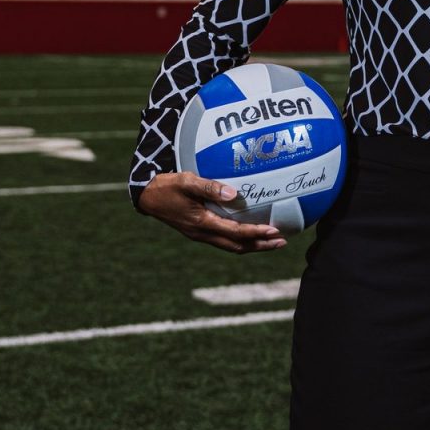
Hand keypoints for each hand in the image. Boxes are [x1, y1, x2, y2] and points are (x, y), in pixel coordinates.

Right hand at [138, 172, 287, 253]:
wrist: (148, 197)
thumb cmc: (167, 186)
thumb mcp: (186, 182)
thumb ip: (209, 186)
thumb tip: (234, 194)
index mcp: (202, 224)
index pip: (235, 233)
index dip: (256, 233)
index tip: (275, 230)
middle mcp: (203, 234)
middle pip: (238, 247)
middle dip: (261, 246)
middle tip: (282, 241)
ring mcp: (201, 235)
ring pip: (232, 246)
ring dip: (253, 245)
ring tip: (272, 240)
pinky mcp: (199, 231)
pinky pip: (225, 240)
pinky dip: (241, 239)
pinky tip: (250, 231)